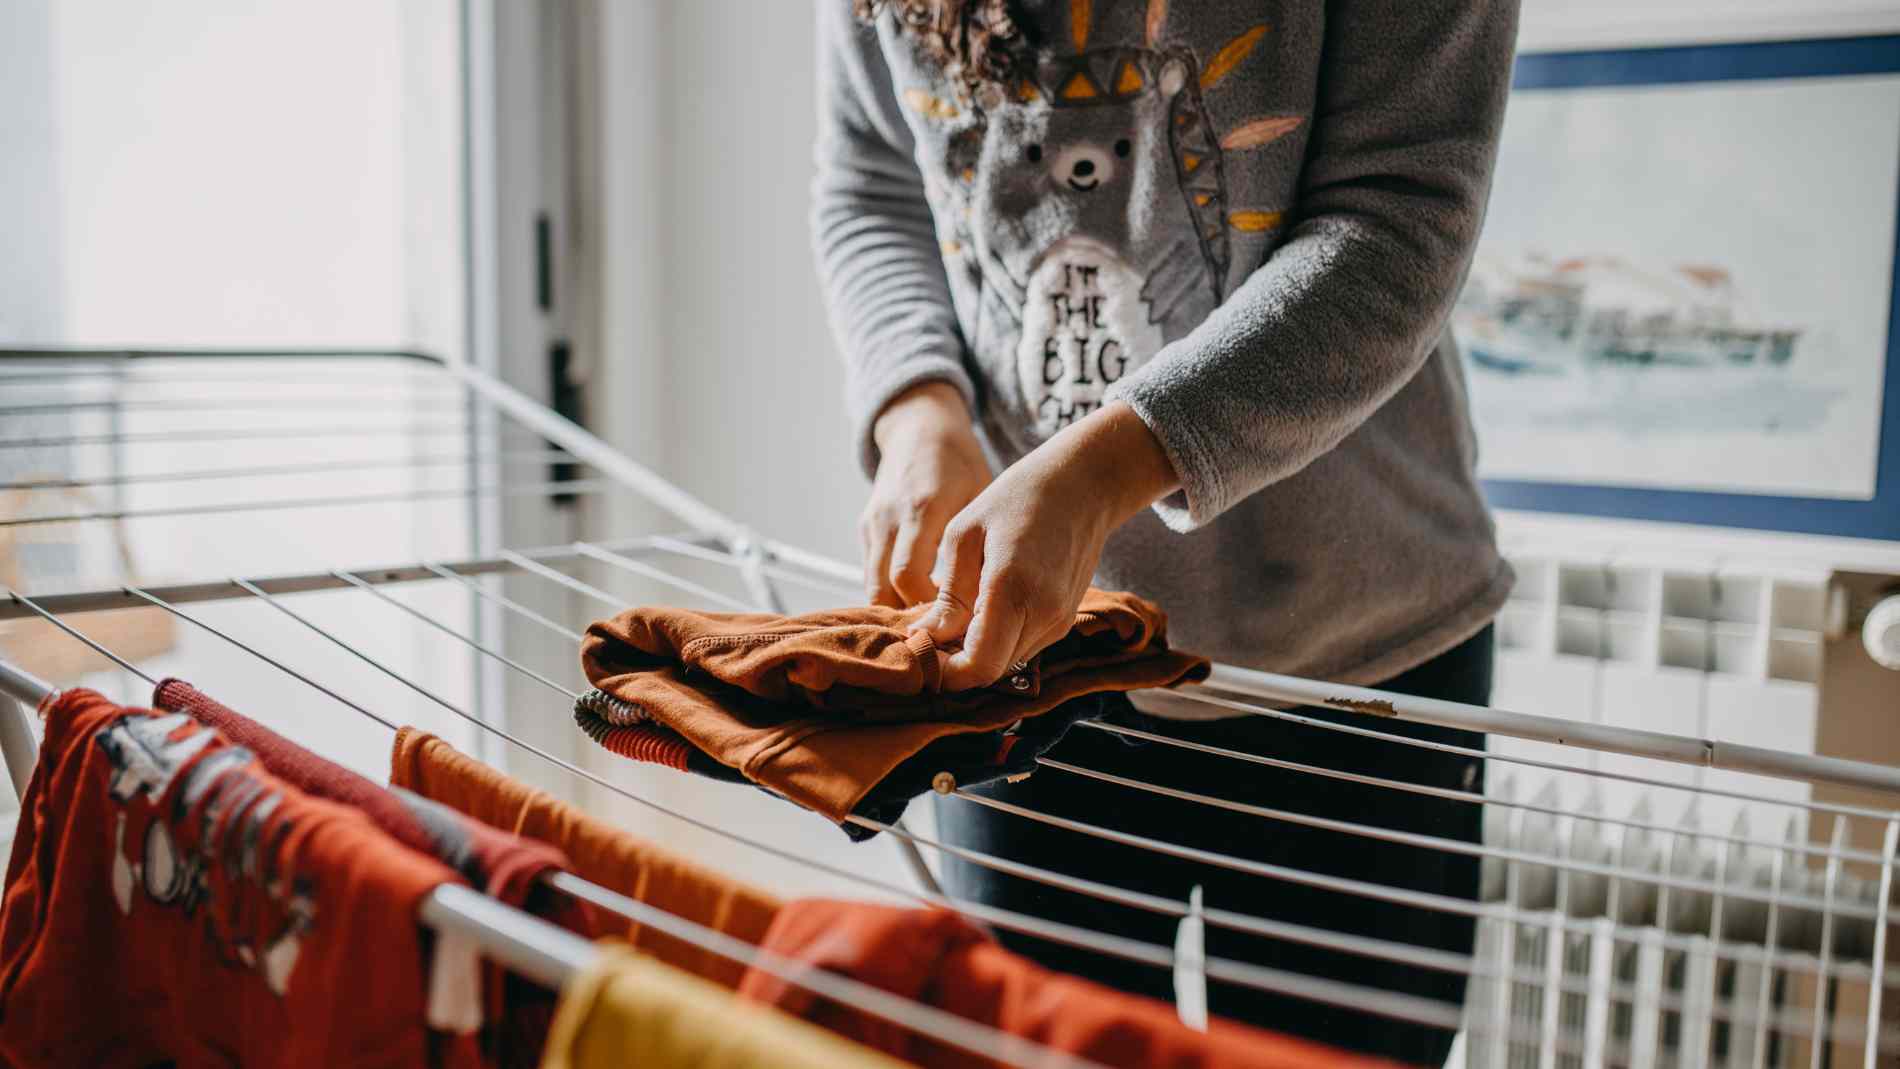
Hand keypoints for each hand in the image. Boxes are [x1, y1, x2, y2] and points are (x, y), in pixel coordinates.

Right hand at [860, 381, 992, 606]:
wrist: (919, 427)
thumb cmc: (958, 462)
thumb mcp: (979, 495)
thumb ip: (978, 544)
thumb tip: (992, 601)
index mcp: (923, 507)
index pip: (909, 576)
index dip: (928, 608)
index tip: (957, 624)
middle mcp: (890, 518)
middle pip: (883, 590)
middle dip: (911, 618)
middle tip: (945, 634)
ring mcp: (873, 523)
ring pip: (872, 587)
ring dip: (898, 610)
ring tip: (932, 625)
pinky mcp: (865, 528)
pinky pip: (872, 573)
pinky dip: (892, 593)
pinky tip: (920, 602)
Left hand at [913, 402, 1178, 690]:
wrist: (1083, 484)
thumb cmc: (1018, 497)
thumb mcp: (965, 534)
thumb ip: (948, 595)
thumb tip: (924, 637)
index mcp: (1013, 590)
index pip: (978, 666)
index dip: (945, 672)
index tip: (920, 651)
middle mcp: (1043, 615)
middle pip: (991, 672)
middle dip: (955, 664)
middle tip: (928, 636)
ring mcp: (1059, 620)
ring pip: (1007, 663)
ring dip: (976, 652)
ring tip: (951, 619)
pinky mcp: (1064, 619)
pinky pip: (1023, 646)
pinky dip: (997, 640)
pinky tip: (980, 610)